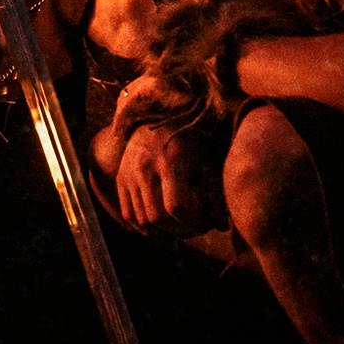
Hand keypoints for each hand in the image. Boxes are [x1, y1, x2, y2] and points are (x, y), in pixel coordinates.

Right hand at [98, 83, 215, 236]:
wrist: (156, 113)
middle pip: (158, 218)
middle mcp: (144, 168)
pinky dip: (144, 225)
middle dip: (180, 230)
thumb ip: (214, 190)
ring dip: (163, 231)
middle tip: (196, 227)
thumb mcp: (205, 156)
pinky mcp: (121, 179)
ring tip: (182, 227)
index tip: (207, 224)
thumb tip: (222, 225)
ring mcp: (128, 174)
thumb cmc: (189, 135)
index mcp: (169, 161)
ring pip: (142, 219)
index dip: (193, 223)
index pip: (176, 207)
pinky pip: (128, 213)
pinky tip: (161, 226)